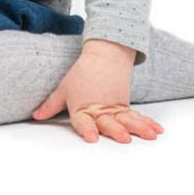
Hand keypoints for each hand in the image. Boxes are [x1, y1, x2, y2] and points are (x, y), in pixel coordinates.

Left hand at [31, 50, 164, 142]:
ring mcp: (114, 108)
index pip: (83, 121)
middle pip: (107, 122)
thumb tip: (36, 115)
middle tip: (124, 137)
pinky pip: (137, 116)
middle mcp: (99, 109)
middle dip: (115, 130)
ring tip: (149, 134)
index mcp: (82, 107)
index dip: (87, 129)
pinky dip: (147, 122)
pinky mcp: (125, 106)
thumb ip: (51, 105)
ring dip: (138, 127)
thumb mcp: (63, 89)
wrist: (103, 56)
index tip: (92, 137)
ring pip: (126, 119)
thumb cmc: (81, 74)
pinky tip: (157, 130)